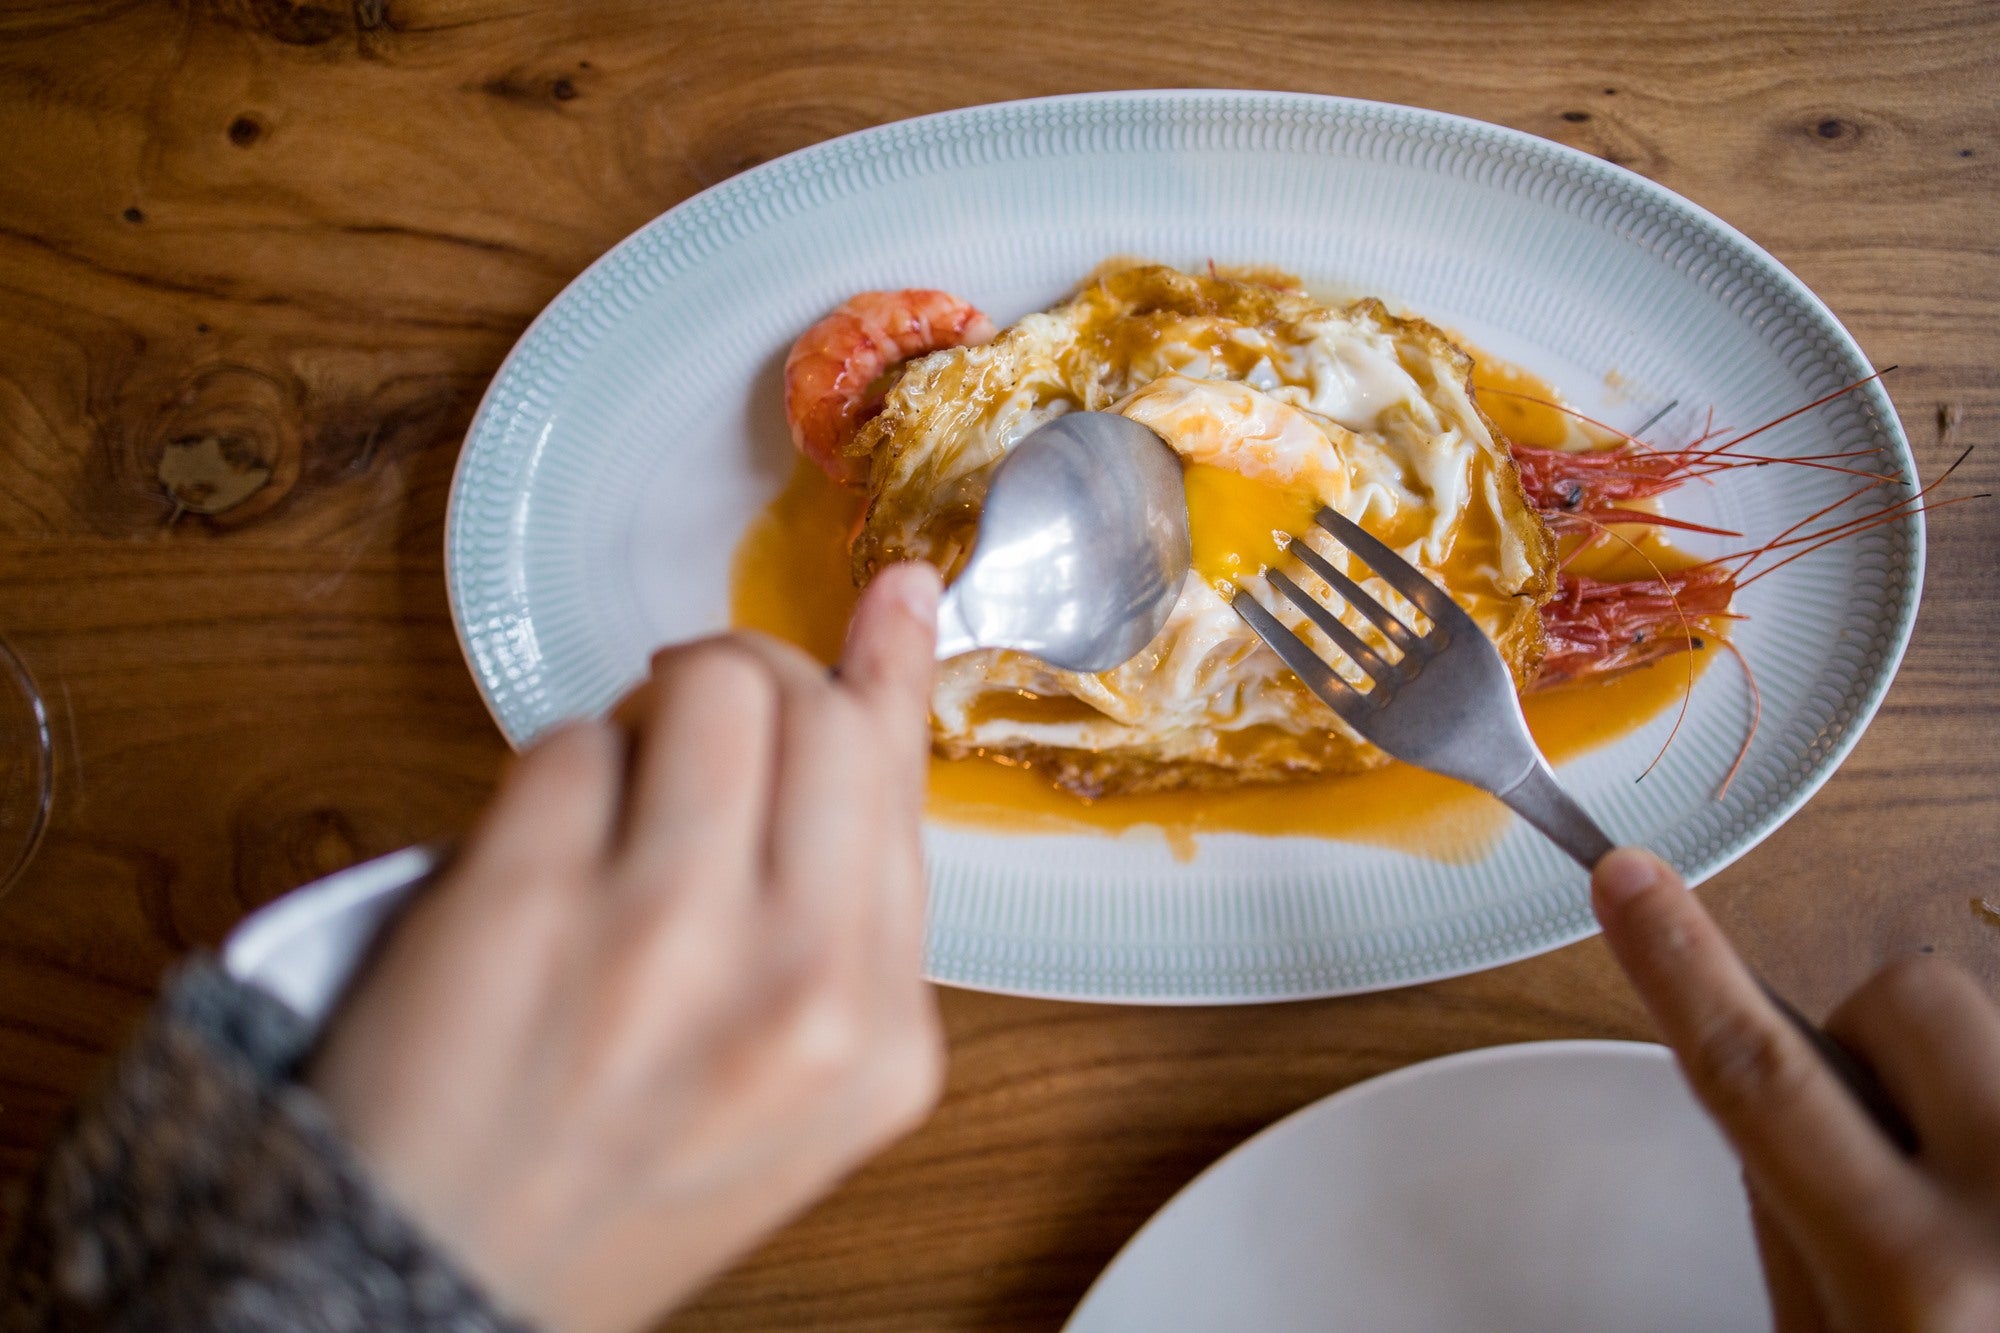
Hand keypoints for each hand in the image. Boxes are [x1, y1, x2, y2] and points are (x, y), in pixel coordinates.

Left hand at [307, 564, 947, 1332]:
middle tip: (694, 735)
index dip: (886, 671)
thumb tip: (896, 628)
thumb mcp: (798, 1073)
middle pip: (813, 706)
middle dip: (750, 688)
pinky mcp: (527, 902)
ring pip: (706, 685)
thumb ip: (852, 886)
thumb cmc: (619, 1167)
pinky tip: (536, 874)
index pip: (903, 785)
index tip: (894, 587)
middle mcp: (798, 989)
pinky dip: (552, 783)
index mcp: (882, 1041)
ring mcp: (665, 940)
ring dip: (651, 723)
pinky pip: (572, 739)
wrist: (439, 1282)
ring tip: (615, 816)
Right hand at [1592, 848, 1999, 1330]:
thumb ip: (1795, 1227)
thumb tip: (1776, 1098)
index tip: (1627, 877)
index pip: (1762, 1077)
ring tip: (1984, 1208)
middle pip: (1910, 1000)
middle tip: (1889, 1140)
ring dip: (1969, 1091)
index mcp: (1919, 1280)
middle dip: (1875, 1038)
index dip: (1680, 966)